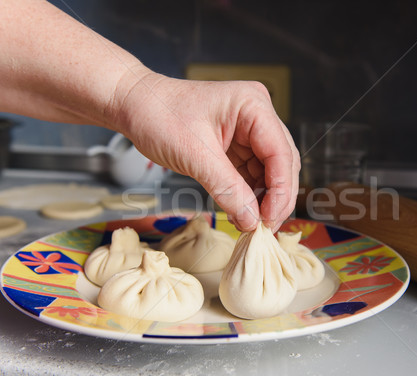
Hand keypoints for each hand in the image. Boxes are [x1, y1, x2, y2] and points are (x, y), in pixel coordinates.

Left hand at [109, 69, 299, 231]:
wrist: (134, 106)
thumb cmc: (159, 115)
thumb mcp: (194, 154)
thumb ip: (227, 188)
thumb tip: (253, 220)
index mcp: (253, 105)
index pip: (281, 152)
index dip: (280, 190)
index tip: (269, 219)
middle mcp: (258, 115)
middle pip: (282, 163)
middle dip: (276, 197)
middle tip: (264, 228)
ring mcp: (249, 131)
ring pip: (270, 172)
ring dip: (263, 200)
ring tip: (251, 224)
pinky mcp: (238, 145)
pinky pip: (252, 174)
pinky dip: (249, 195)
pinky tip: (242, 213)